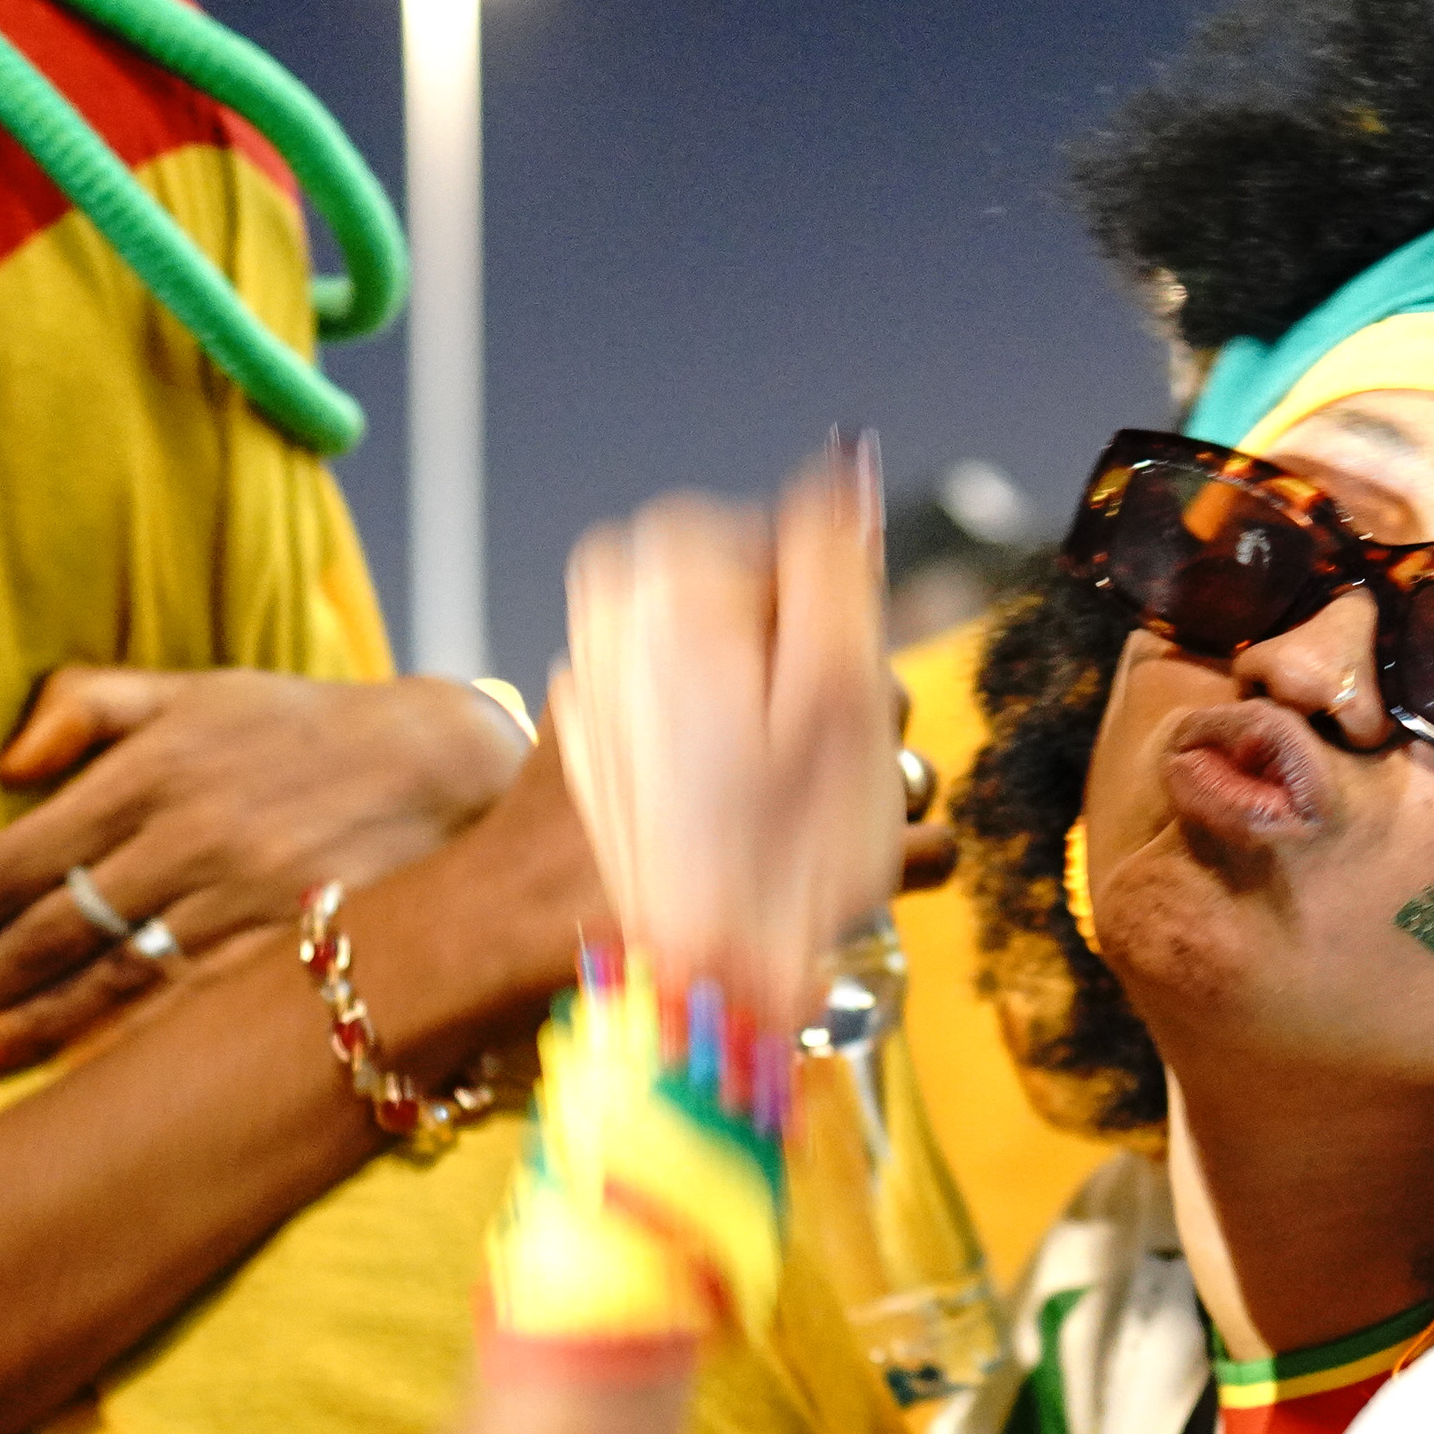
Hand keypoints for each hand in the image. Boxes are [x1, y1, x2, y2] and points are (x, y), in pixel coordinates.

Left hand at [0, 669, 531, 1069]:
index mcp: (148, 770)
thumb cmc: (305, 728)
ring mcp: (235, 900)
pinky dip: (116, 1044)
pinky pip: (183, 1006)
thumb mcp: (198, 688)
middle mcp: (182, 838)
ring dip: (25, 1026)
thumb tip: (6, 762)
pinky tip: (64, 1072)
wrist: (444, 765)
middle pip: (44, 929)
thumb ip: (91, 704)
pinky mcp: (285, 949)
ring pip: (105, 978)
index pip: (11, 858)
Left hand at [554, 438, 900, 1025]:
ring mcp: (591, 670)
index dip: (841, 634)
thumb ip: (840, 553)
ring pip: (728, 660)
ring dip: (767, 720)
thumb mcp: (842, 684)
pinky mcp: (589, 734)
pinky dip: (717, 755)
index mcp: (672, 565)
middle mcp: (614, 600)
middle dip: (803, 675)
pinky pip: (685, 714)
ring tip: (772, 804)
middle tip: (812, 763)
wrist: (681, 967)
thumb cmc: (771, 847)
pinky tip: (729, 819)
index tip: (835, 708)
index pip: (806, 549)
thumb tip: (845, 466)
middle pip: (763, 603)